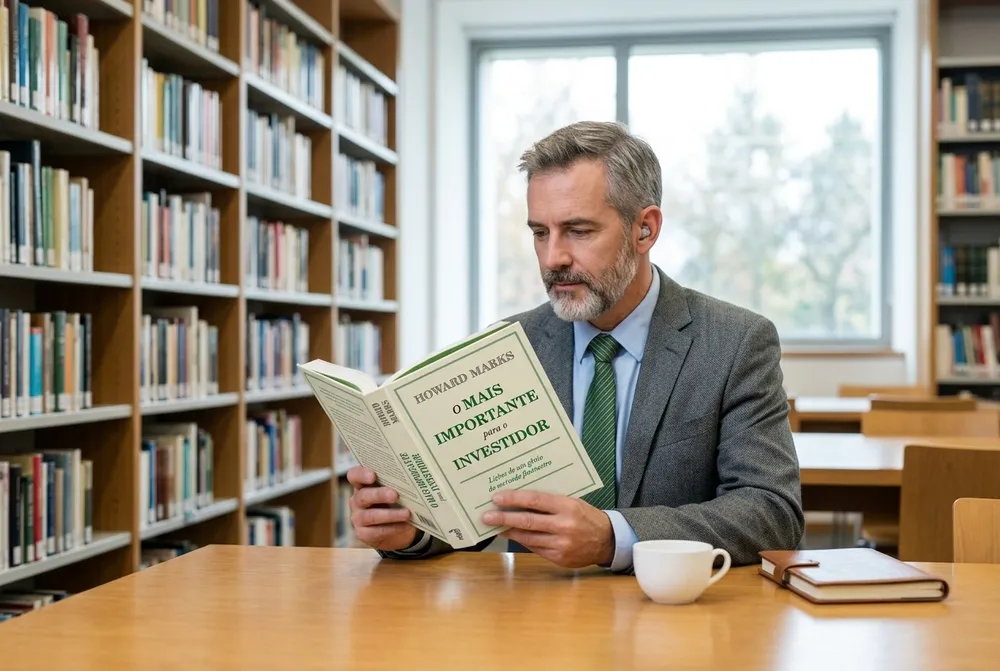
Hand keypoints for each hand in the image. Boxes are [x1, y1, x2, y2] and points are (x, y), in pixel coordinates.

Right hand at [347, 466, 418, 550]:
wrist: (398, 530)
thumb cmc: (396, 504)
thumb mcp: (395, 491)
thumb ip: (397, 484)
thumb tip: (414, 480)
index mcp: (362, 485)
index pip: (354, 475)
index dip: (361, 475)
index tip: (373, 476)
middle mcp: (357, 500)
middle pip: (363, 496)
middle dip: (380, 495)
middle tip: (395, 495)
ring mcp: (358, 518)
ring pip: (371, 516)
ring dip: (390, 514)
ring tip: (406, 513)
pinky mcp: (363, 534)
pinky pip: (377, 531)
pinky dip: (394, 528)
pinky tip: (406, 525)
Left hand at [481, 490, 613, 567]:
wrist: (607, 540)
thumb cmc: (586, 516)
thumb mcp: (571, 502)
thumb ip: (549, 502)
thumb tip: (520, 501)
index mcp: (567, 506)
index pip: (534, 500)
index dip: (513, 499)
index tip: (497, 498)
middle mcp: (564, 526)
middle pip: (527, 521)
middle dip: (503, 518)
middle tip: (486, 516)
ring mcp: (561, 544)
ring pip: (528, 537)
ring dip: (509, 531)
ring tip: (496, 526)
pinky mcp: (559, 558)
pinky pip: (535, 548)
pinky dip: (523, 541)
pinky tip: (514, 535)